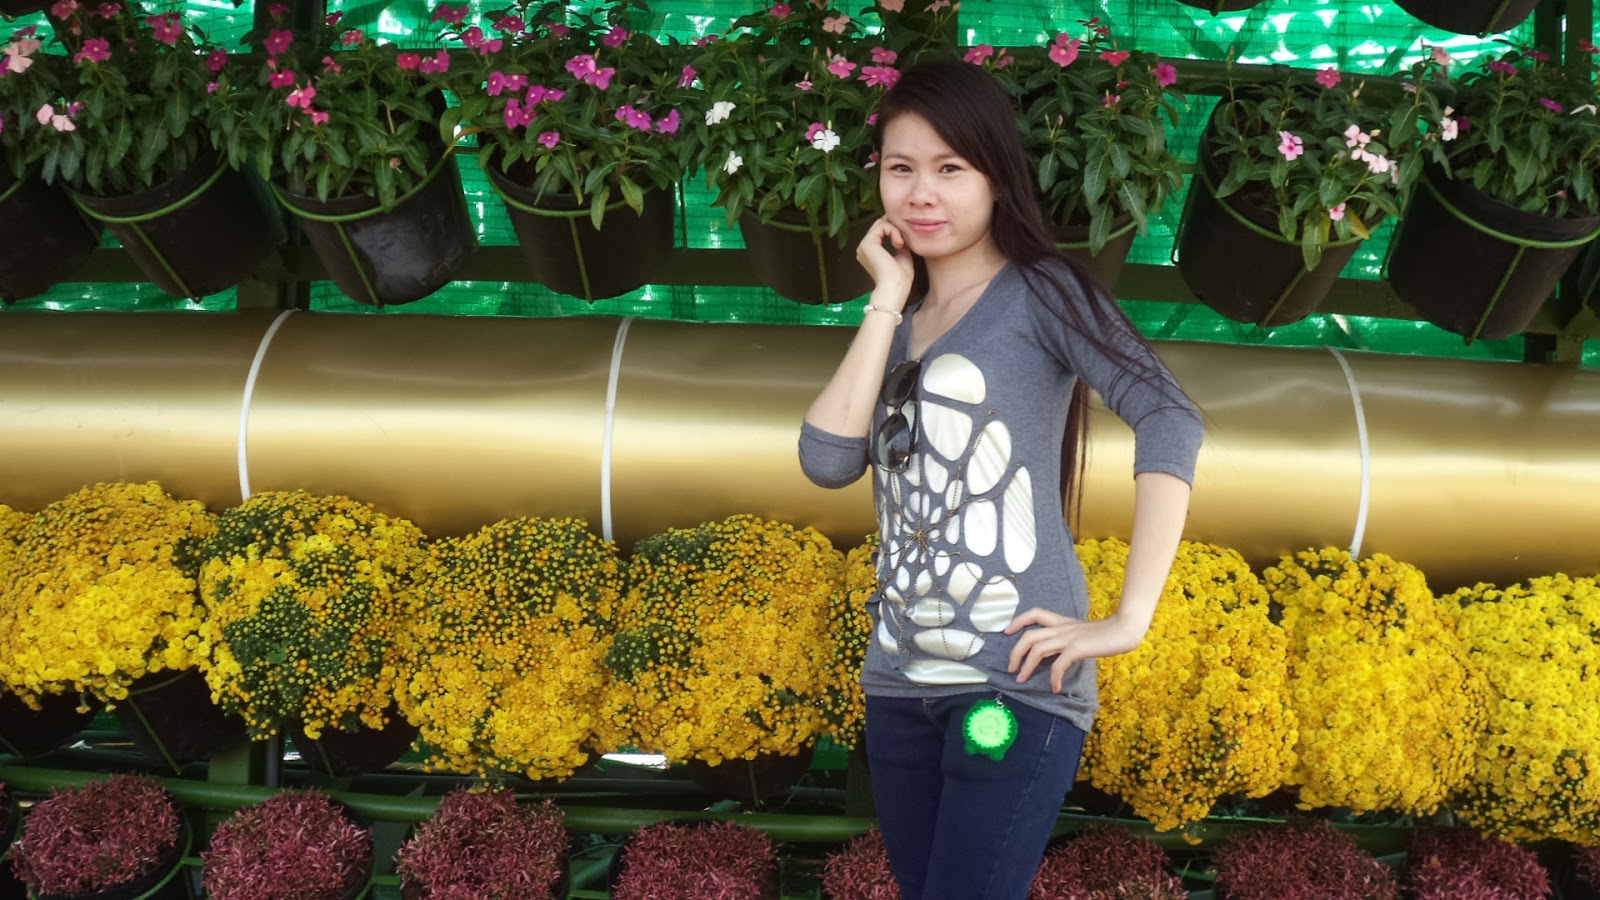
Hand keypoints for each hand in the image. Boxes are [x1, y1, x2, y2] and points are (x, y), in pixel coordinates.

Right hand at [855, 216, 913, 300]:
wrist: (895, 289)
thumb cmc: (900, 279)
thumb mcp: (903, 256)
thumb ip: (901, 243)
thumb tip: (904, 231)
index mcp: (871, 252)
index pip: (882, 230)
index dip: (896, 229)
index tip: (906, 242)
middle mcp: (864, 248)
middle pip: (880, 224)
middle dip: (896, 227)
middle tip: (905, 241)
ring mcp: (863, 245)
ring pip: (882, 223)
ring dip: (896, 230)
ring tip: (901, 244)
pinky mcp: (866, 243)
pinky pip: (882, 226)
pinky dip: (894, 231)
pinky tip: (899, 244)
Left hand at [1004, 609, 1147, 693]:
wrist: (1125, 629)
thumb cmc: (1108, 634)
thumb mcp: (1084, 633)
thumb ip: (1070, 639)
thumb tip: (1060, 654)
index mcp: (1062, 622)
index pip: (1035, 613)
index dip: (1018, 621)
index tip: (1008, 632)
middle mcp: (1062, 628)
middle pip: (1029, 636)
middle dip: (1015, 652)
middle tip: (1011, 668)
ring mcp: (1069, 637)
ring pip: (1037, 649)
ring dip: (1027, 667)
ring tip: (1022, 680)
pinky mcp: (1077, 648)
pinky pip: (1058, 664)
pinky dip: (1053, 678)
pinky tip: (1055, 688)